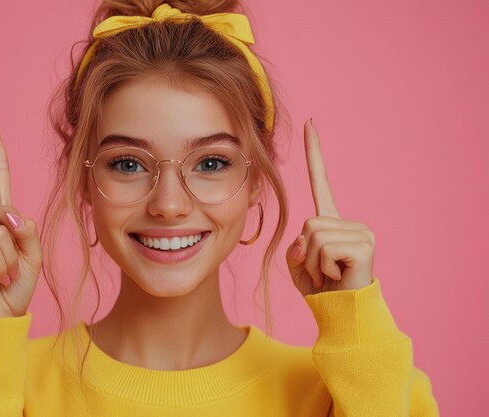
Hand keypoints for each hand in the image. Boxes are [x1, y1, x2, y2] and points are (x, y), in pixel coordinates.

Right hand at [0, 110, 42, 316]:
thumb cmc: (15, 287)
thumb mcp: (32, 254)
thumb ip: (26, 229)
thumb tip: (10, 214)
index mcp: (0, 218)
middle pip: (10, 210)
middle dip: (21, 241)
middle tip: (13, 267)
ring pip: (2, 230)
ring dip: (12, 259)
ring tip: (3, 276)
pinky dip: (2, 265)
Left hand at [285, 119, 374, 295]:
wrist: (343, 314)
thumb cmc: (322, 290)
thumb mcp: (300, 265)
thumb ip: (296, 246)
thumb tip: (308, 239)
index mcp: (332, 222)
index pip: (321, 182)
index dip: (314, 154)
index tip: (310, 124)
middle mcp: (349, 222)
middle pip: (307, 223)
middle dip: (306, 254)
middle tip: (322, 272)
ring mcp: (359, 231)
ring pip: (313, 236)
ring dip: (313, 264)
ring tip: (329, 276)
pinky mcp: (363, 244)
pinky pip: (323, 249)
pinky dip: (322, 268)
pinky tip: (338, 276)